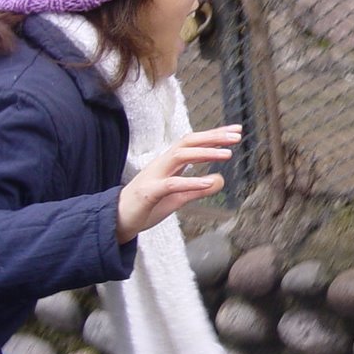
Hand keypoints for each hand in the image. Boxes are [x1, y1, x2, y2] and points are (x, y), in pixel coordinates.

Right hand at [116, 124, 241, 243]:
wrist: (116, 220)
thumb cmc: (147, 206)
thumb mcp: (178, 198)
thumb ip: (199, 189)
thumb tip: (220, 179)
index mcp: (169, 163)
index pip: (193, 143)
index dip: (214, 136)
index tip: (236, 132)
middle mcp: (162, 164)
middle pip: (188, 142)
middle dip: (212, 137)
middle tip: (236, 136)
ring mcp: (154, 177)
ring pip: (180, 156)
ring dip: (205, 153)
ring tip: (228, 154)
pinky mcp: (148, 193)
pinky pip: (171, 184)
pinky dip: (191, 182)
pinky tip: (208, 183)